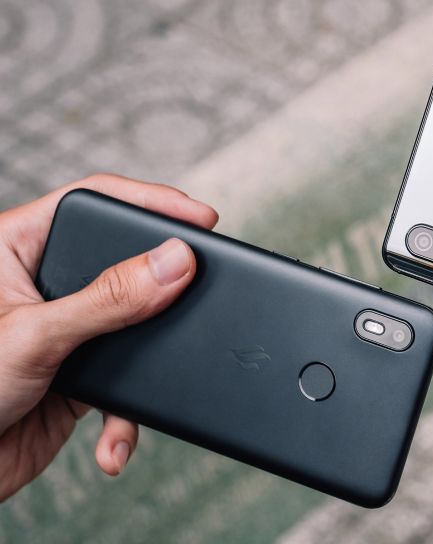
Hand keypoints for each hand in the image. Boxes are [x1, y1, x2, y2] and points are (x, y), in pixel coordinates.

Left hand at [0, 174, 217, 501]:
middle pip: (126, 260)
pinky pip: (128, 382)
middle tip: (204, 283)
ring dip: (149, 363)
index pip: (94, 201)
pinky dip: (128, 416)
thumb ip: (108, 299)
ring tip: (161, 374)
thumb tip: (174, 262)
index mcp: (17, 247)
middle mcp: (45, 283)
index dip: (151, 202)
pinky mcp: (80, 374)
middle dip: (164, 285)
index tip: (201, 220)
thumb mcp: (36, 335)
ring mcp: (67, 329)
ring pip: (136, 325)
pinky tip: (113, 440)